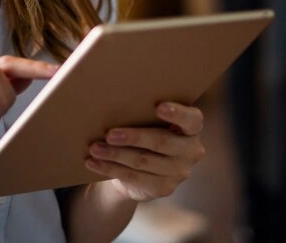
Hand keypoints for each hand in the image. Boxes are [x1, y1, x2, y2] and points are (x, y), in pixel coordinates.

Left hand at [84, 102, 204, 202]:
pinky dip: (110, 169)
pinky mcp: (163, 188)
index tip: (158, 106)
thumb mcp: (150, 119)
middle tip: (109, 134)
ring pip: (143, 161)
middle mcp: (190, 151)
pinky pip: (134, 177)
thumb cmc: (146, 130)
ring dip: (115, 155)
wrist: (143, 168)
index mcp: (191, 128)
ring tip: (94, 148)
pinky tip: (94, 163)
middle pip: (161, 142)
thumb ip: (144, 110)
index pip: (191, 119)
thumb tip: (111, 98)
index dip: (177, 113)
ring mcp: (179, 172)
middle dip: (133, 137)